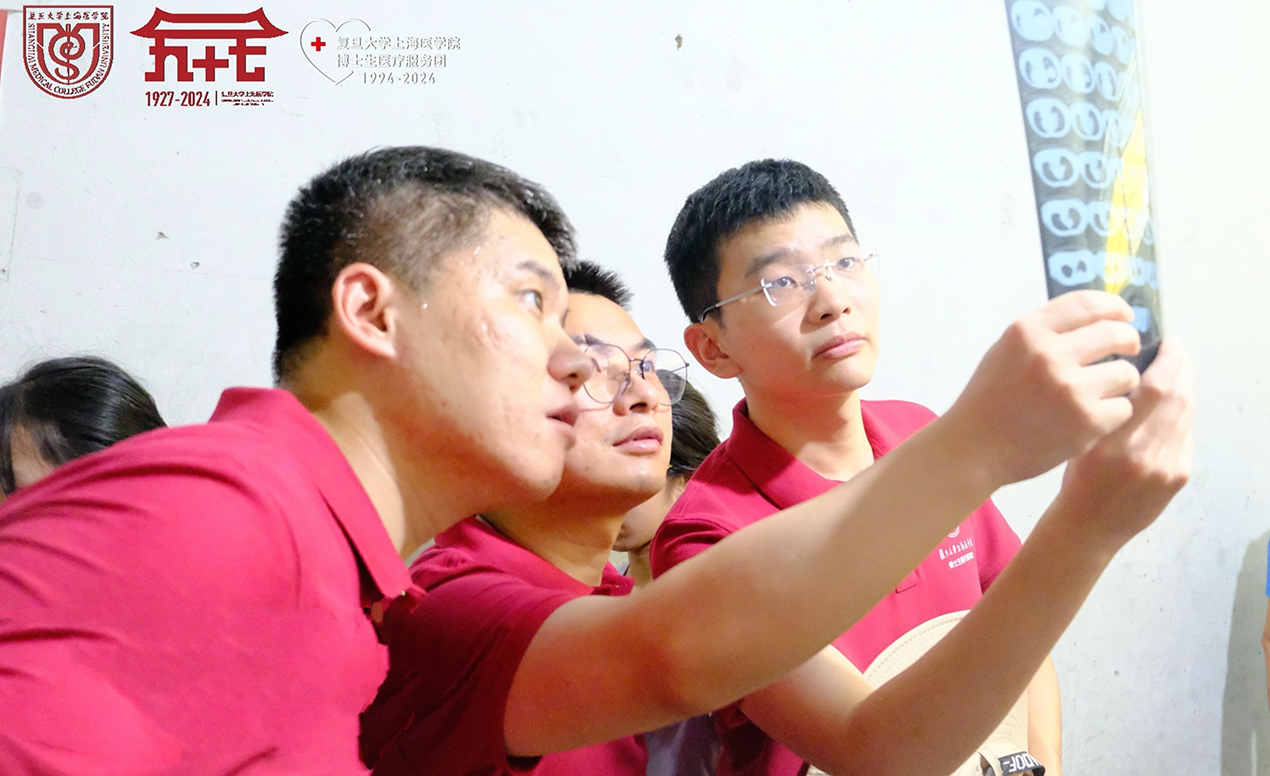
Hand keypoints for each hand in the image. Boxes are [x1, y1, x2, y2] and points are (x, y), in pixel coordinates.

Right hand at [947, 291, 1142, 484]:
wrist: (974, 448)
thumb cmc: (991, 399)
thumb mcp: (1006, 351)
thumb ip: (1045, 333)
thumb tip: (1099, 319)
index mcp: (1026, 331)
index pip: (1086, 303)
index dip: (1114, 306)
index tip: (1125, 315)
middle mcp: (1049, 354)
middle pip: (1116, 333)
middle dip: (1129, 341)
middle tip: (1128, 350)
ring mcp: (1070, 388)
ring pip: (1127, 373)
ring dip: (1120, 383)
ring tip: (1100, 393)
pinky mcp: (1087, 421)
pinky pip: (1124, 408)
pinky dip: (1112, 415)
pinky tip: (1090, 420)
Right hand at [1055, 334, 1193, 547]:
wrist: (1088, 527)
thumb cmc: (1073, 478)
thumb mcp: (1079, 439)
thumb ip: (1106, 409)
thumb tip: (1131, 370)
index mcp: (1113, 443)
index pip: (1155, 390)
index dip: (1169, 360)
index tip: (1167, 340)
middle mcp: (1145, 454)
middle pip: (1180, 397)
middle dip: (1182, 366)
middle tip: (1174, 347)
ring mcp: (1167, 467)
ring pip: (1187, 414)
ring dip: (1185, 386)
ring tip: (1174, 370)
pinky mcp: (1179, 476)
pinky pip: (1186, 435)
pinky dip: (1182, 413)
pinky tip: (1170, 406)